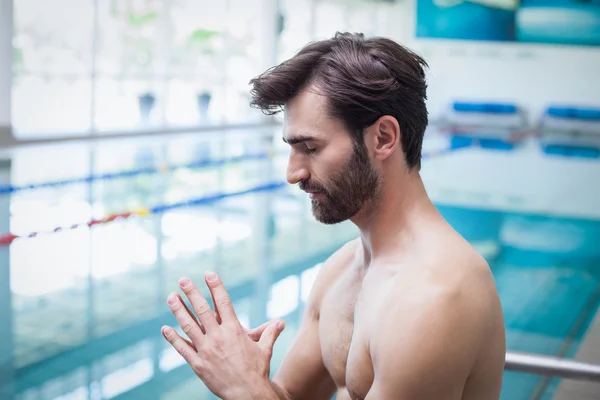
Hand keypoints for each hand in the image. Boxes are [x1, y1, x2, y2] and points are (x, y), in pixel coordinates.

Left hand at [161, 272, 284, 399]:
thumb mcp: (265, 349)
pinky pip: (182, 349)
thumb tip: (280, 322)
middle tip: (183, 280)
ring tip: (171, 297)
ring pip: (189, 326)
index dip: (216, 287)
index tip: (208, 274)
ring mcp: (206, 350)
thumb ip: (269, 333)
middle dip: (192, 293)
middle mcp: (218, 337)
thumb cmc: (257, 371)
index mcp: (234, 331)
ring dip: (178, 311)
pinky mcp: (198, 364)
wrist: (247, 394)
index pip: (223, 303)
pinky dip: (173, 339)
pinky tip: (165, 329)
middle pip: (202, 310)